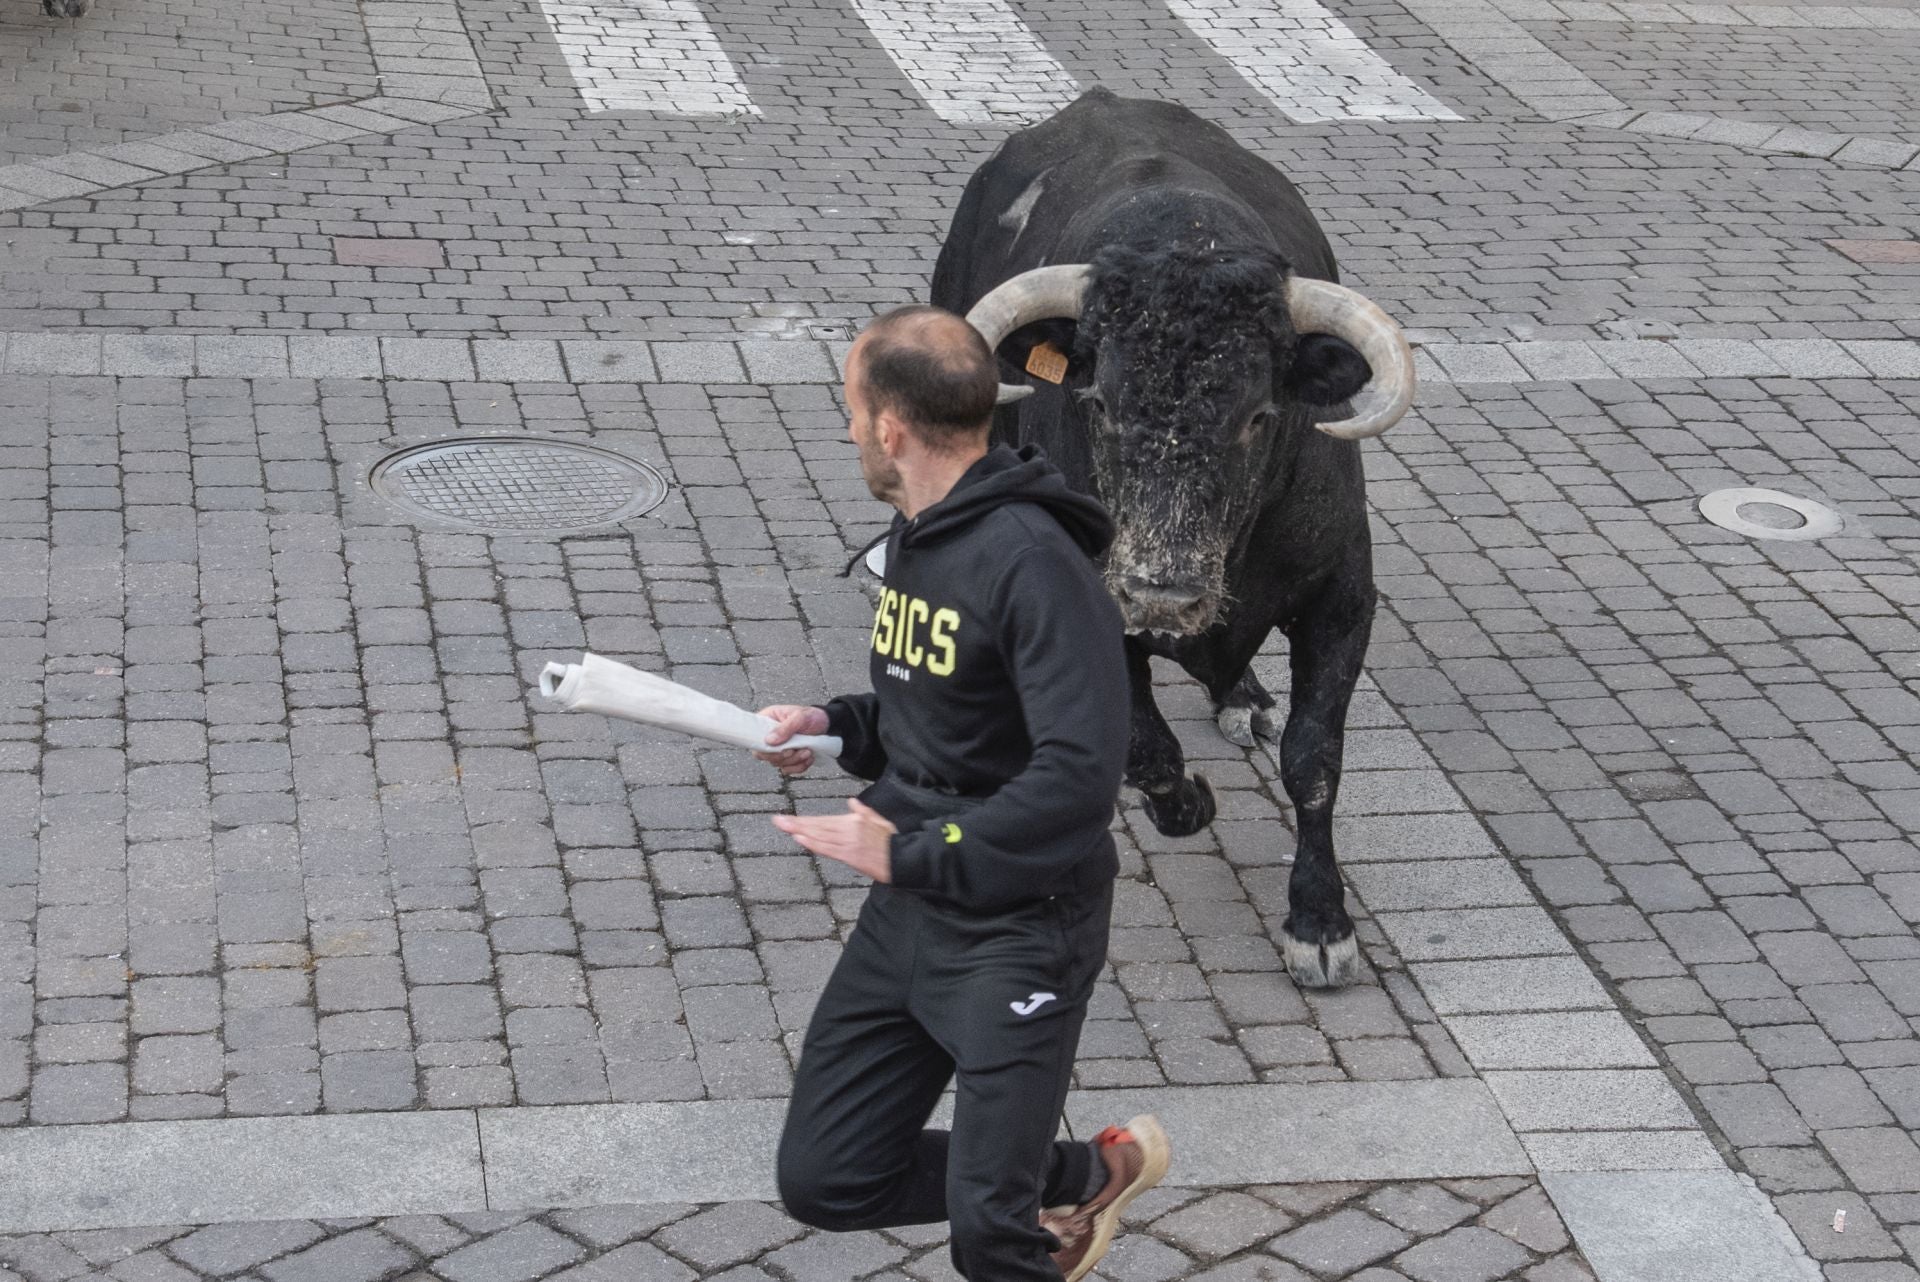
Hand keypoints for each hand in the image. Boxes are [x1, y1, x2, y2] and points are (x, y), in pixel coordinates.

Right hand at [755, 704, 829, 776]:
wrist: (827, 725)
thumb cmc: (811, 716)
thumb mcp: (800, 717)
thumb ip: (785, 728)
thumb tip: (769, 741)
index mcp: (766, 721)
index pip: (753, 737)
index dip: (763, 747)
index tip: (780, 748)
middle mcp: (769, 736)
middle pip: (764, 755)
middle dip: (782, 756)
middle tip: (796, 750)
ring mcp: (778, 749)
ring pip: (777, 764)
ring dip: (793, 761)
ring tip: (807, 751)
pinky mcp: (788, 758)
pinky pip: (788, 769)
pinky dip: (799, 767)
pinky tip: (809, 758)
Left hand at [773, 799, 895, 881]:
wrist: (903, 859)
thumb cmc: (893, 841)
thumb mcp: (880, 821)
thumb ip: (864, 811)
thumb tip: (852, 802)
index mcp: (855, 820)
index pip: (824, 820)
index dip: (805, 820)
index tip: (788, 818)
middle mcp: (849, 829)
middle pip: (818, 826)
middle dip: (796, 824)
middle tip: (777, 820)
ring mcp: (848, 843)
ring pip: (820, 836)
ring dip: (800, 831)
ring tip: (784, 827)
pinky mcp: (850, 856)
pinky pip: (828, 849)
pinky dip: (813, 844)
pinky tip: (801, 839)